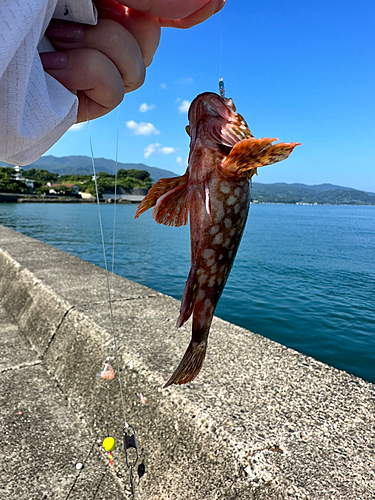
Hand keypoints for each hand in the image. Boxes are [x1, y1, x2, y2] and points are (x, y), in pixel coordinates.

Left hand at [40, 0, 224, 122]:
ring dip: (104, 48)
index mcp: (94, 1)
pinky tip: (52, 66)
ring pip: (138, 68)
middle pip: (151, 36)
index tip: (193, 5)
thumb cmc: (20, 8)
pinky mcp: (79, 101)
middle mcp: (94, 28)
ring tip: (56, 39)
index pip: (152, 6)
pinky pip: (116, 92)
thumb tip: (209, 3)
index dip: (175, 6)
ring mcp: (87, 66)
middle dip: (131, 24)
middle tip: (93, 10)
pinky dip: (88, 75)